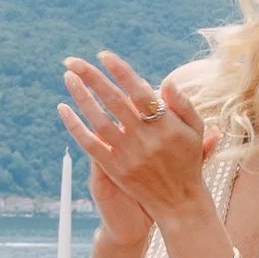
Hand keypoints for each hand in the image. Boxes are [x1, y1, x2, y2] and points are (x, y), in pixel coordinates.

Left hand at [60, 54, 216, 244]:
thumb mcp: (195, 131)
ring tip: (68, 77)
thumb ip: (183, 105)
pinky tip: (63, 108)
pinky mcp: (114, 169)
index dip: (120, 72)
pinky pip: (90, 145)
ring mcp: (128, 155)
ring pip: (99, 120)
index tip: (103, 55)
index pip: (139, 92)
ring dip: (81, 97)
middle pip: (114, 101)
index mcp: (166, 126)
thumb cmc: (188, 160)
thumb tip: (165, 80)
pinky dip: (75, 126)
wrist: (179, 202)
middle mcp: (145, 139)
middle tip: (72, 60)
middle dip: (92, 77)